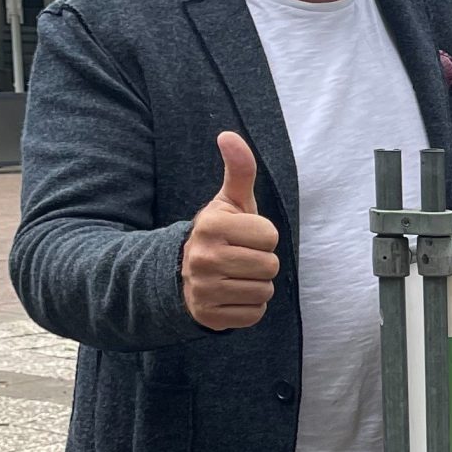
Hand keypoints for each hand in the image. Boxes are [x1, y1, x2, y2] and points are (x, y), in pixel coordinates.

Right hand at [182, 131, 279, 330]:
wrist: (182, 274)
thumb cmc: (219, 234)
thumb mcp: (229, 202)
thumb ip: (239, 170)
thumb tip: (228, 135)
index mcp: (211, 225)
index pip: (270, 236)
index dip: (264, 236)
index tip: (245, 236)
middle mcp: (203, 257)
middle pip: (270, 266)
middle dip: (262, 262)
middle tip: (241, 258)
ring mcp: (204, 289)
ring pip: (264, 292)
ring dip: (257, 285)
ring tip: (236, 276)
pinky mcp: (209, 316)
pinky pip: (254, 314)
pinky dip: (249, 307)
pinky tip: (232, 294)